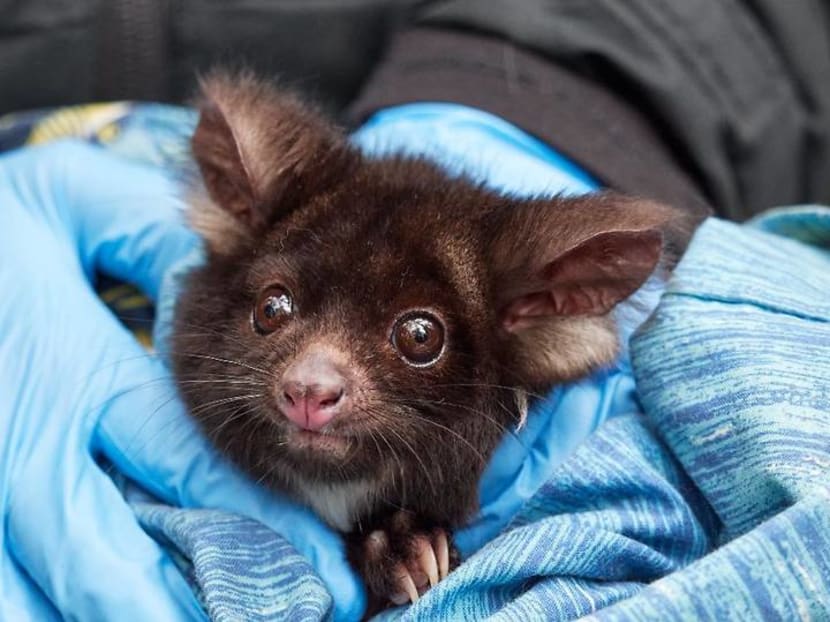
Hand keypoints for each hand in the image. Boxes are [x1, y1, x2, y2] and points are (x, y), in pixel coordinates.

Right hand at [0, 141, 363, 620]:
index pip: (178, 459)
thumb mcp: (80, 206)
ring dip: (120, 613)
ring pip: (47, 572)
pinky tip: (79, 620)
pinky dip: (39, 604)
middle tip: (285, 619)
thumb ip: (156, 247)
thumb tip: (232, 285)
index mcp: (75, 364)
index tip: (325, 561)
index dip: (255, 517)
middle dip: (197, 596)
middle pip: (110, 542)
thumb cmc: (3, 222)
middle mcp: (26, 430)